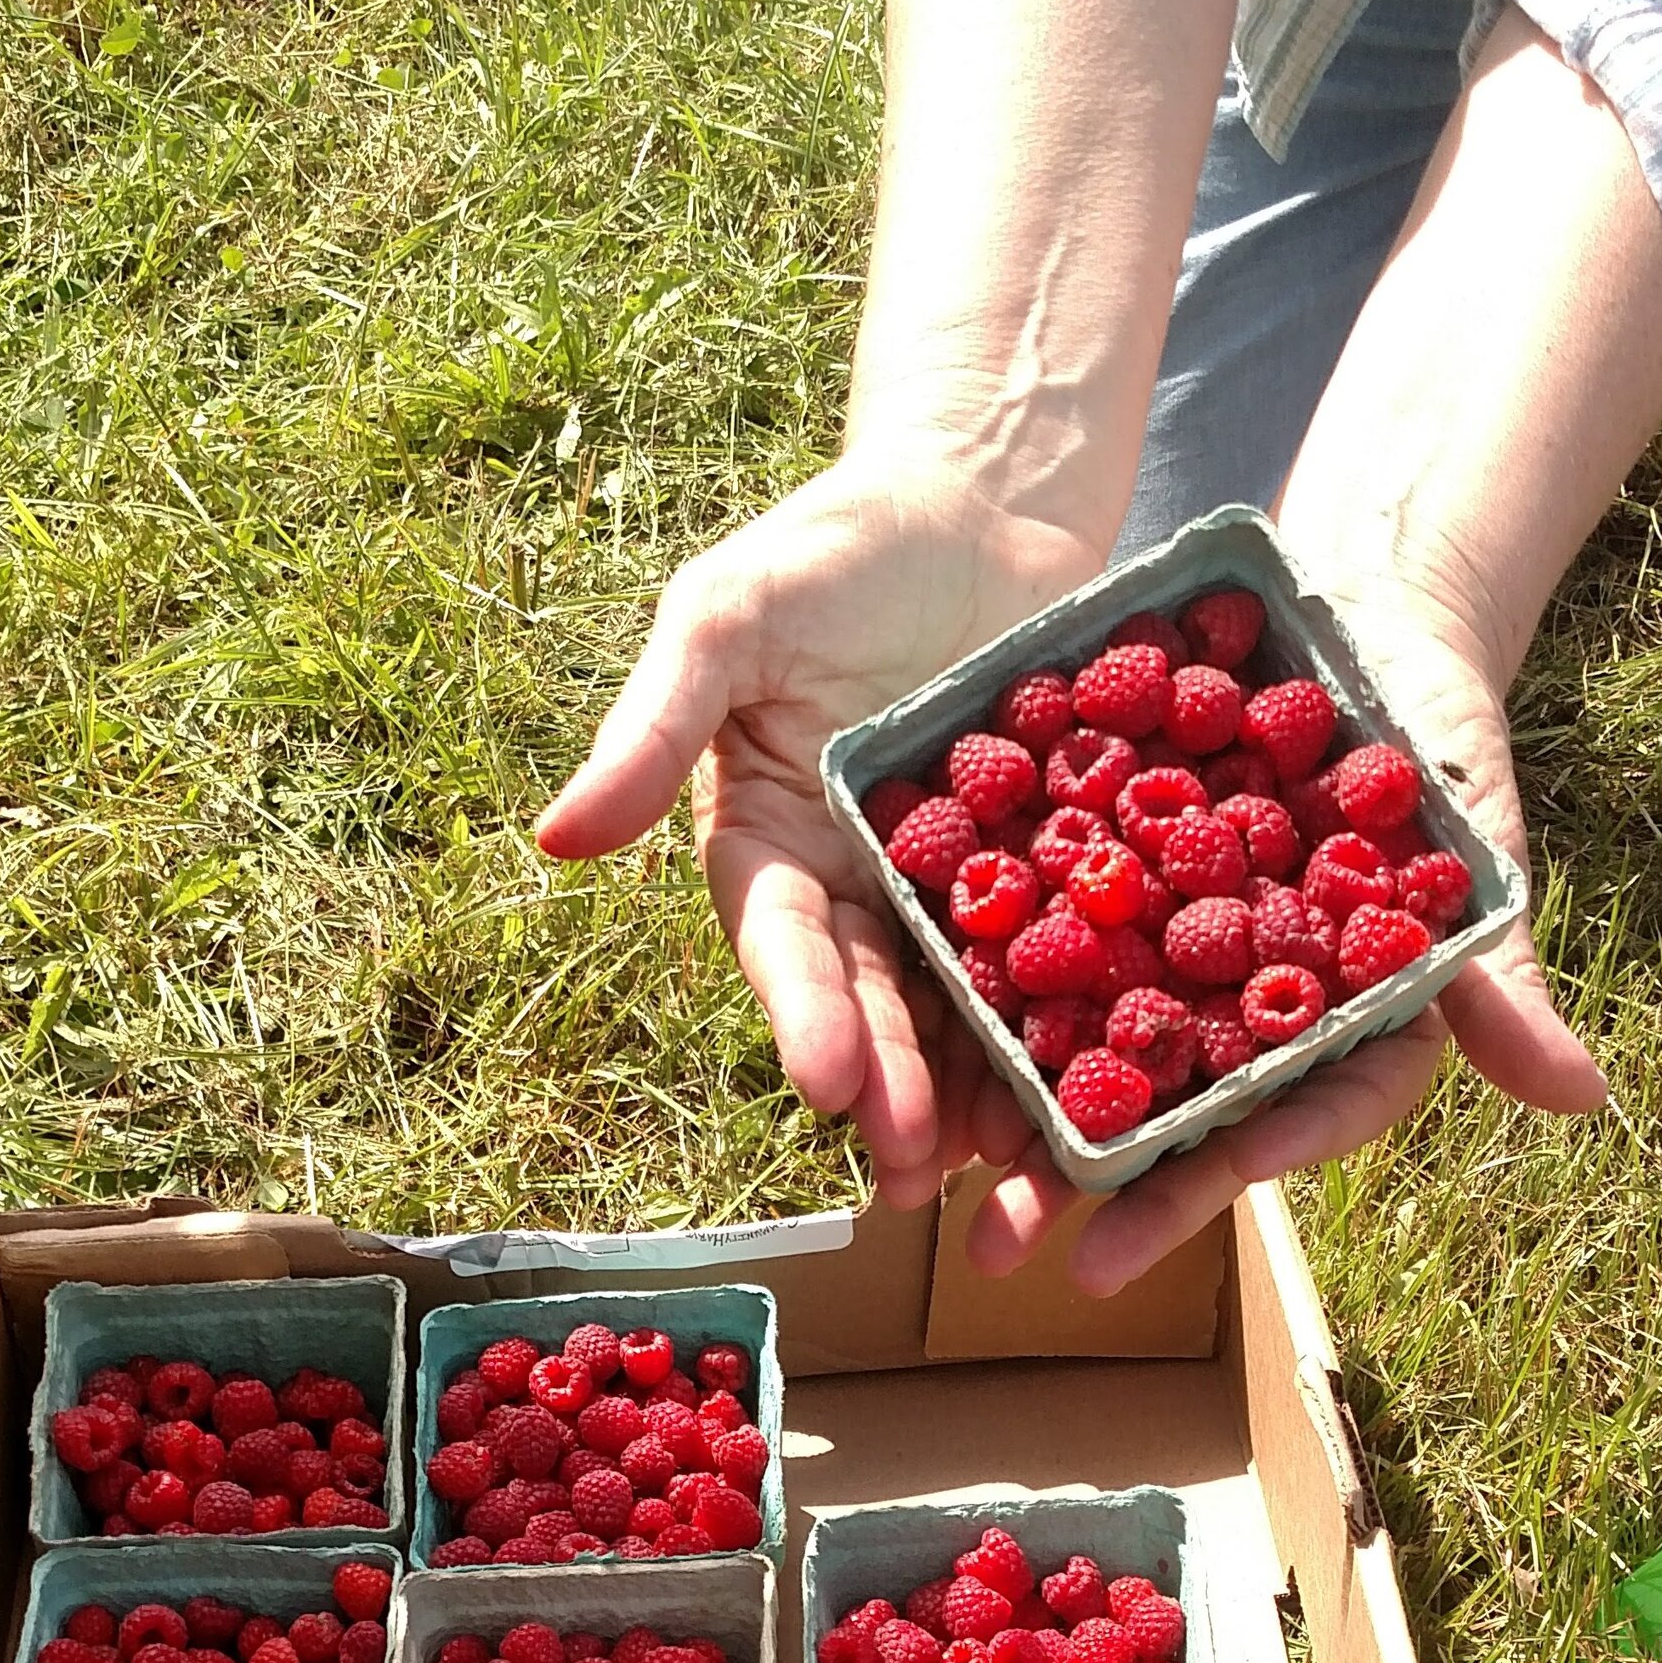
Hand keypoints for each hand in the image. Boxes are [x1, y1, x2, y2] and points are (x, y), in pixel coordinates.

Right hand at [534, 454, 1100, 1208]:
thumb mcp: (726, 616)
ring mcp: (955, 886)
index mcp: (773, 842)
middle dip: (894, 1089)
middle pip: (873, 1002)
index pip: (782, 945)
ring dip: (978, 1091)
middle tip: (917, 1165)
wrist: (987, 496)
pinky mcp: (1049, 868)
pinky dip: (1075, 1020)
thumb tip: (556, 838)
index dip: (803, 1016)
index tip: (825, 1085)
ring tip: (1007, 1167)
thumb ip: (652, 728)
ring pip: (960, 1007)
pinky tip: (1105, 1086)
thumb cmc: (838, 544)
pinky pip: (1061, 954)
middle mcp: (856, 884)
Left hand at [961, 576, 1607, 1295]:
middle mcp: (1240, 1006)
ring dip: (1014, 1110)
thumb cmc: (1437, 733)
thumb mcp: (1467, 845)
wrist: (1358, 607)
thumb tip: (1584, 1101)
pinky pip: (1034, 935)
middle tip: (1006, 1245)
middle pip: (1165, 1112)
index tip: (1137, 1232)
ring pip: (1086, 1042)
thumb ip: (1498, 976)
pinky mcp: (1101, 878)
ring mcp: (1166, 948)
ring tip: (938, 1174)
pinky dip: (980, 978)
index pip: (1278, 1124)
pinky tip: (911, 1020)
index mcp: (1333, 1024)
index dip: (1212, 1180)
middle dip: (1087, 1180)